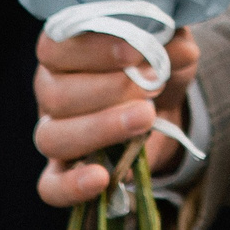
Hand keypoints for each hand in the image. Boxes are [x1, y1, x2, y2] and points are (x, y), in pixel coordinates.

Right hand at [33, 26, 198, 207]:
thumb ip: (170, 43)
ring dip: (100, 129)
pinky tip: (102, 178)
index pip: (55, 46)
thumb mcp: (169, 46)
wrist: (163, 106)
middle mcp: (50, 89)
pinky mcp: (61, 171)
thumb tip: (179, 50)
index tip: (135, 52)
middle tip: (152, 85)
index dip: (93, 50)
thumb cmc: (155, 64)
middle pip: (54, 94)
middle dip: (108, 90)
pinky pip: (50, 186)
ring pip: (52, 137)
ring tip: (145, 119)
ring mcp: (53, 131)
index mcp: (65, 50)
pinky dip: (71, 186)